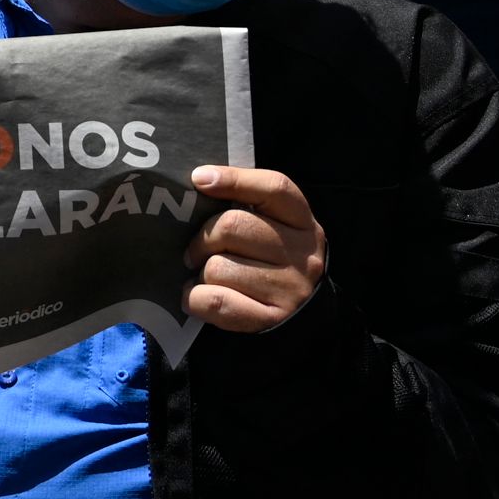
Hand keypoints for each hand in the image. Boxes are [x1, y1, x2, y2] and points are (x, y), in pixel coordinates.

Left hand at [183, 165, 326, 331]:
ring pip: (217, 267)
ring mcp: (291, 289)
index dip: (234, 179)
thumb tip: (200, 180)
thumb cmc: (270, 261)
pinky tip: (198, 296)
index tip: (199, 179)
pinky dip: (195, 298)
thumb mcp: (271, 227)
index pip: (274, 188)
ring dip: (200, 273)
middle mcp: (303, 254)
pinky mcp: (272, 319)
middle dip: (202, 238)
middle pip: (232, 226)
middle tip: (196, 251)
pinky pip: (215, 301)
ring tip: (207, 277)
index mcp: (302, 221)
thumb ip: (244, 204)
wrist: (300, 316)